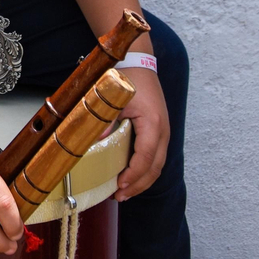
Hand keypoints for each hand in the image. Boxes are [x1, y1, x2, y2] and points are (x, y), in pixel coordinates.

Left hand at [115, 67, 168, 200]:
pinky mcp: (159, 130)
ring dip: (142, 181)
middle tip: (119, 196)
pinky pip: (155, 156)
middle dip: (138, 185)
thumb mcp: (112, 99)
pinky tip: (131, 176)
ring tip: (124, 192)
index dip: (133, 176)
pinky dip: (145, 169)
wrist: (137, 61)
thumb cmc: (126, 78)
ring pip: (157, 164)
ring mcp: (163, 131)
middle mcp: (163, 130)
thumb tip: (95, 143)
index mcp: (153, 124)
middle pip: (155, 167)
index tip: (120, 187)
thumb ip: (104, 121)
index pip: (146, 158)